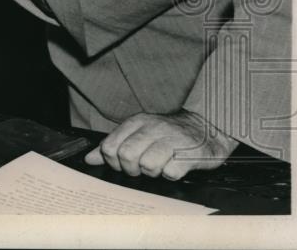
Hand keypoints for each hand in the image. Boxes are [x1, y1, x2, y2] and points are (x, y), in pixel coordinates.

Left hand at [84, 110, 238, 179]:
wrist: (206, 127)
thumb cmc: (168, 134)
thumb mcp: (139, 132)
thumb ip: (114, 144)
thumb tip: (90, 159)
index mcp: (137, 122)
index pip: (110, 146)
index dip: (112, 162)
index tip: (122, 165)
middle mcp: (153, 128)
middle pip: (126, 156)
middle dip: (130, 169)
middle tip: (140, 169)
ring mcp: (172, 140)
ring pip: (147, 165)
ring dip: (151, 173)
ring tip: (159, 167)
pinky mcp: (190, 155)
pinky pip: (170, 173)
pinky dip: (170, 175)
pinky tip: (174, 168)